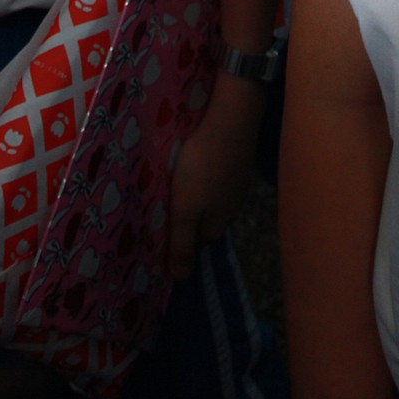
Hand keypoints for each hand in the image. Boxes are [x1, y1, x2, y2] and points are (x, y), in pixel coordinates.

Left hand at [167, 77, 263, 279]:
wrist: (232, 119)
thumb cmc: (202, 166)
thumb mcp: (185, 209)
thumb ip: (181, 243)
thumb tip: (180, 280)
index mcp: (217, 223)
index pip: (196, 243)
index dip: (178, 239)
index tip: (159, 228)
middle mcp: (232, 208)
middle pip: (205, 220)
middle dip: (187, 215)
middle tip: (165, 202)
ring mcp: (238, 183)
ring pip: (213, 197)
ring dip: (197, 193)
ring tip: (177, 181)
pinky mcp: (239, 160)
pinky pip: (218, 175)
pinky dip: (207, 173)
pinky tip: (197, 161)